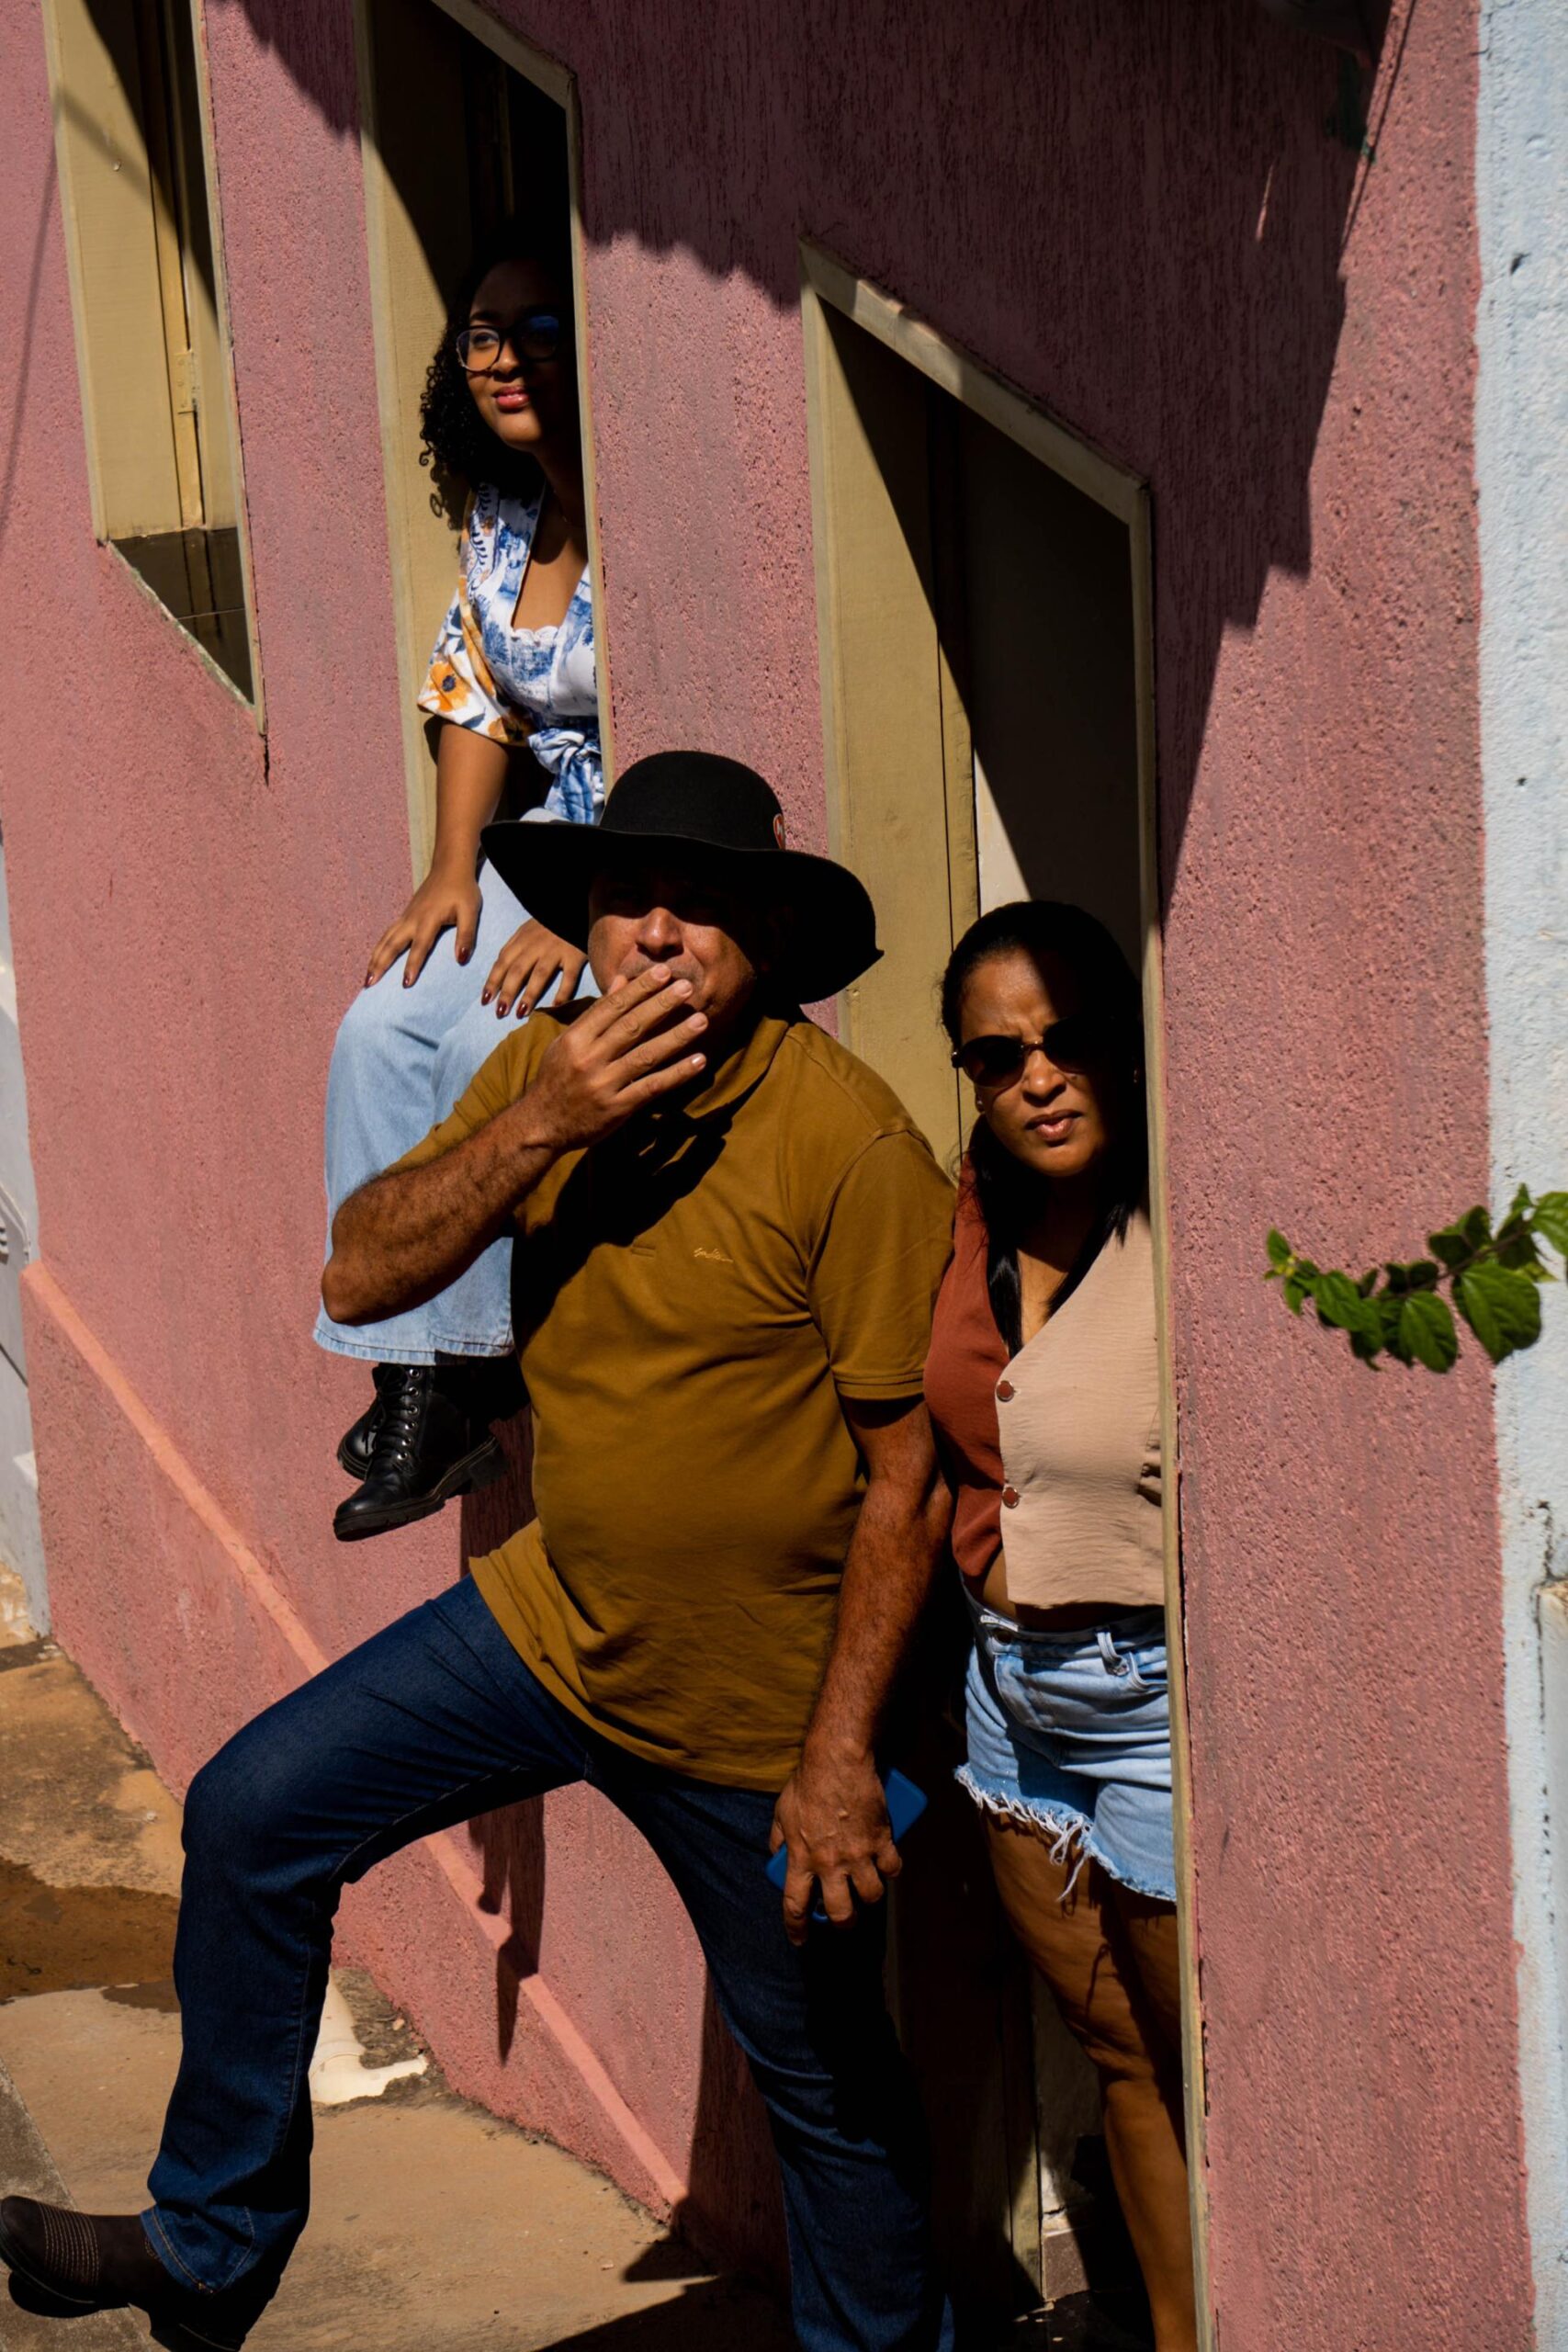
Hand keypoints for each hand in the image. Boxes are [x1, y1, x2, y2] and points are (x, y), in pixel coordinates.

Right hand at [365, 864, 480, 988]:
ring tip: (367, 978)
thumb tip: (461, 959)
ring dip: (375, 959)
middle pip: (391, 944)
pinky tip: (375, 959)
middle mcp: (412, 919)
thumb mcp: (471, 911)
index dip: (412, 965)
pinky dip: (379, 948)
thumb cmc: (462, 890)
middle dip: (380, 965)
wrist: (449, 867)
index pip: (419, 947)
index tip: (405, 984)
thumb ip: (466, 935)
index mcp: (429, 919)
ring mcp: (406, 917)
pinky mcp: (405, 915)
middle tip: (369, 985)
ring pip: (385, 939)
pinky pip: (387, 934)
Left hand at [482, 919, 589, 1019]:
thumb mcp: (528, 928)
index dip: (493, 981)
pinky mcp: (575, 955)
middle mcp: (536, 945)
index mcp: (522, 939)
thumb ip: (516, 946)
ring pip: (539, 974)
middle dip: (507, 992)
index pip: (503, 962)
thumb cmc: (552, 922)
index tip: (485, 1000)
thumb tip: (501, 969)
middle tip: (499, 1012)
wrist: (578, 905)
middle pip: (518, 970)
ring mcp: (556, 950)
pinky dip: (563, 992)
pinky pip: (569, 976)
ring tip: (520, 1013)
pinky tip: (556, 1007)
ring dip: (529, 994)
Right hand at [516, 966, 707, 1151]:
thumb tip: (621, 980)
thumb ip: (596, 1013)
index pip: (612, 1007)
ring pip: (645, 1055)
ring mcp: (603, 1084)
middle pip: (631, 1026)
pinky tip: (698, 1061)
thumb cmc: (557, 1078)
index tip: (663, 972)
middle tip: (688, 987)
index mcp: (576, 1039)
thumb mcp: (568, 1042)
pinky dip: (677, 1074)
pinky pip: (652, 1087)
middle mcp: (589, 1059)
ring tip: (701, 1020)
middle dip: (661, 1004)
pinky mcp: (616, 1108)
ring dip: (676, 1036)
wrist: (542, 1125)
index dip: (639, 988)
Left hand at [769, 1747, 898, 1946]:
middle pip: (840, 1912)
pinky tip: (886, 1865)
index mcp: (801, 1858)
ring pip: (871, 1895)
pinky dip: (890, 1869)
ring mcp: (857, 1853)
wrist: (837, 1761)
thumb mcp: (782, 1811)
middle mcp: (829, 1863)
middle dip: (843, 1921)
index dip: (797, 1928)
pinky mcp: (880, 1839)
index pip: (795, 1905)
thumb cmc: (807, 1783)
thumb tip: (776, 1855)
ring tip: (866, 1888)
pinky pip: (892, 1868)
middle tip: (845, 1916)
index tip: (800, 1940)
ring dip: (869, 1896)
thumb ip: (778, 1838)